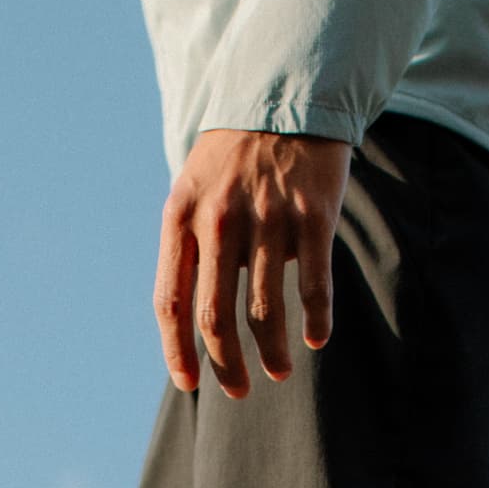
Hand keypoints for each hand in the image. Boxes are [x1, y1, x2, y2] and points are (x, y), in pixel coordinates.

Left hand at [156, 129, 351, 398]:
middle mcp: (220, 222)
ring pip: (266, 310)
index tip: (190, 383)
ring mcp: (267, 219)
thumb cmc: (233, 157)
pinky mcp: (313, 215)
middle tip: (239, 392)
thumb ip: (190, 246)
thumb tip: (194, 319)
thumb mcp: (194, 191)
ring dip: (273, 353)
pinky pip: (313, 283)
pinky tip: (317, 339)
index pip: (171, 302)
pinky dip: (316, 319)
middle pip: (216, 317)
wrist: (284, 95)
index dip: (178, 351)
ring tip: (280, 371)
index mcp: (181, 218)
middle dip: (227, 366)